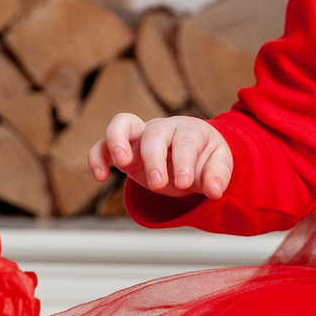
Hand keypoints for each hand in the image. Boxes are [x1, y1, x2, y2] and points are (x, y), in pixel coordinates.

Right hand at [91, 112, 233, 201]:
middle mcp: (163, 128)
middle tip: (158, 183)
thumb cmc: (204, 157)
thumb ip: (217, 176)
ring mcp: (140, 135)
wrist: (192, 154)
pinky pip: (103, 145)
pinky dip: (97, 157)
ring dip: (118, 141)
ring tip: (121, 163)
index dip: (184, 162)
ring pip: (122, 124)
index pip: (185, 142)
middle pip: (154, 133)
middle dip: (154, 158)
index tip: (185, 183)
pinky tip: (100, 176)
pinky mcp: (123, 148)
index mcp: (189, 130)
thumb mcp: (218, 165)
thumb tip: (215, 191)